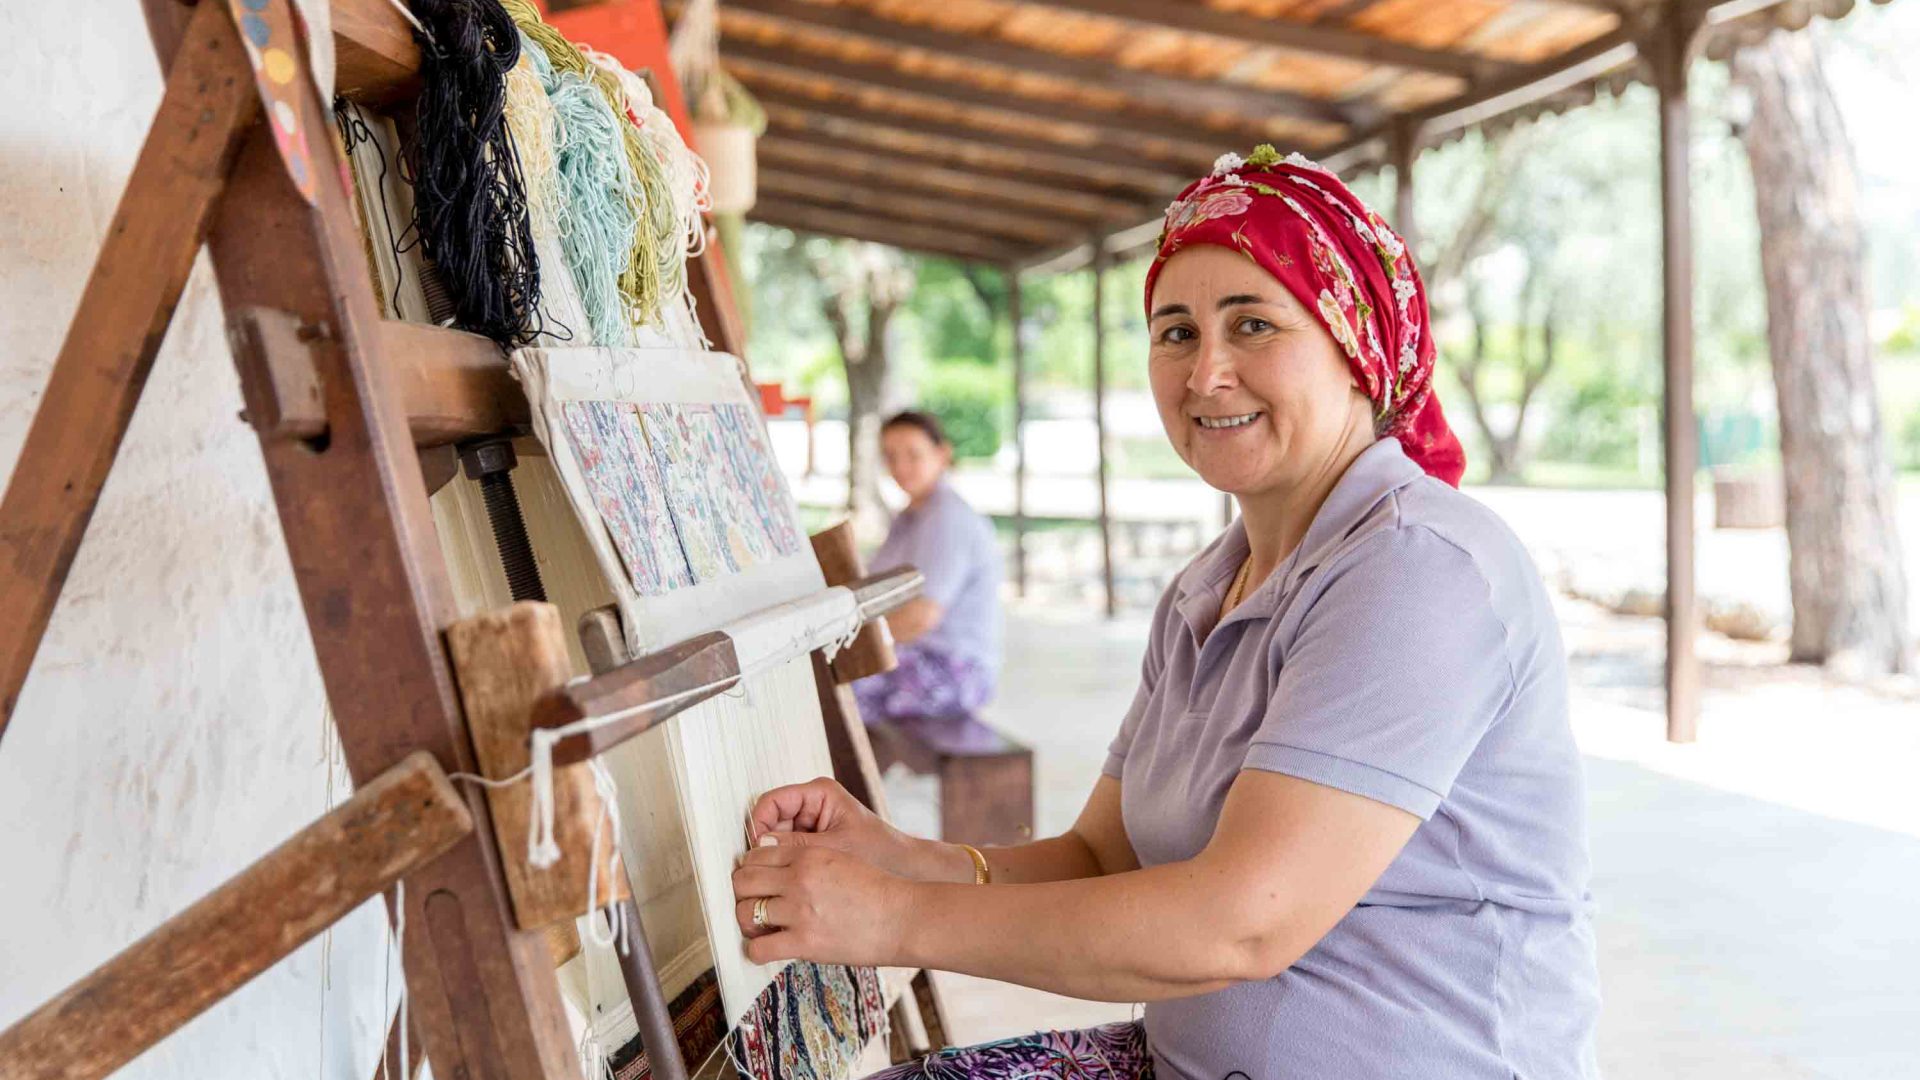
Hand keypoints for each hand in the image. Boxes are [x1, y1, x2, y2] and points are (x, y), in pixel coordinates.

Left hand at [731, 836, 912, 966]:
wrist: (903, 917)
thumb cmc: (876, 890)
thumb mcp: (841, 859)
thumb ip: (806, 860)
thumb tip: (772, 867)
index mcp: (808, 855)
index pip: (756, 855)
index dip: (752, 870)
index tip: (758, 883)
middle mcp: (799, 879)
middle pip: (743, 880)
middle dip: (743, 893)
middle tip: (754, 904)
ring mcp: (800, 911)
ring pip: (744, 912)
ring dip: (748, 922)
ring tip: (762, 928)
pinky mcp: (805, 942)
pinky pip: (758, 947)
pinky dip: (756, 950)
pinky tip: (767, 949)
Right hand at [747, 777, 967, 881]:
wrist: (908, 870)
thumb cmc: (880, 853)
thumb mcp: (834, 849)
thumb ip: (794, 846)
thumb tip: (757, 850)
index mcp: (819, 792)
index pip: (771, 802)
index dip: (758, 825)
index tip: (757, 854)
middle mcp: (814, 803)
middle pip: (772, 820)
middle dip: (766, 847)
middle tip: (764, 874)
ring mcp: (814, 822)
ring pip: (777, 839)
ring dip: (776, 860)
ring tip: (778, 883)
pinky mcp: (816, 841)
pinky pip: (790, 852)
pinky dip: (787, 867)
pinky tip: (790, 885)